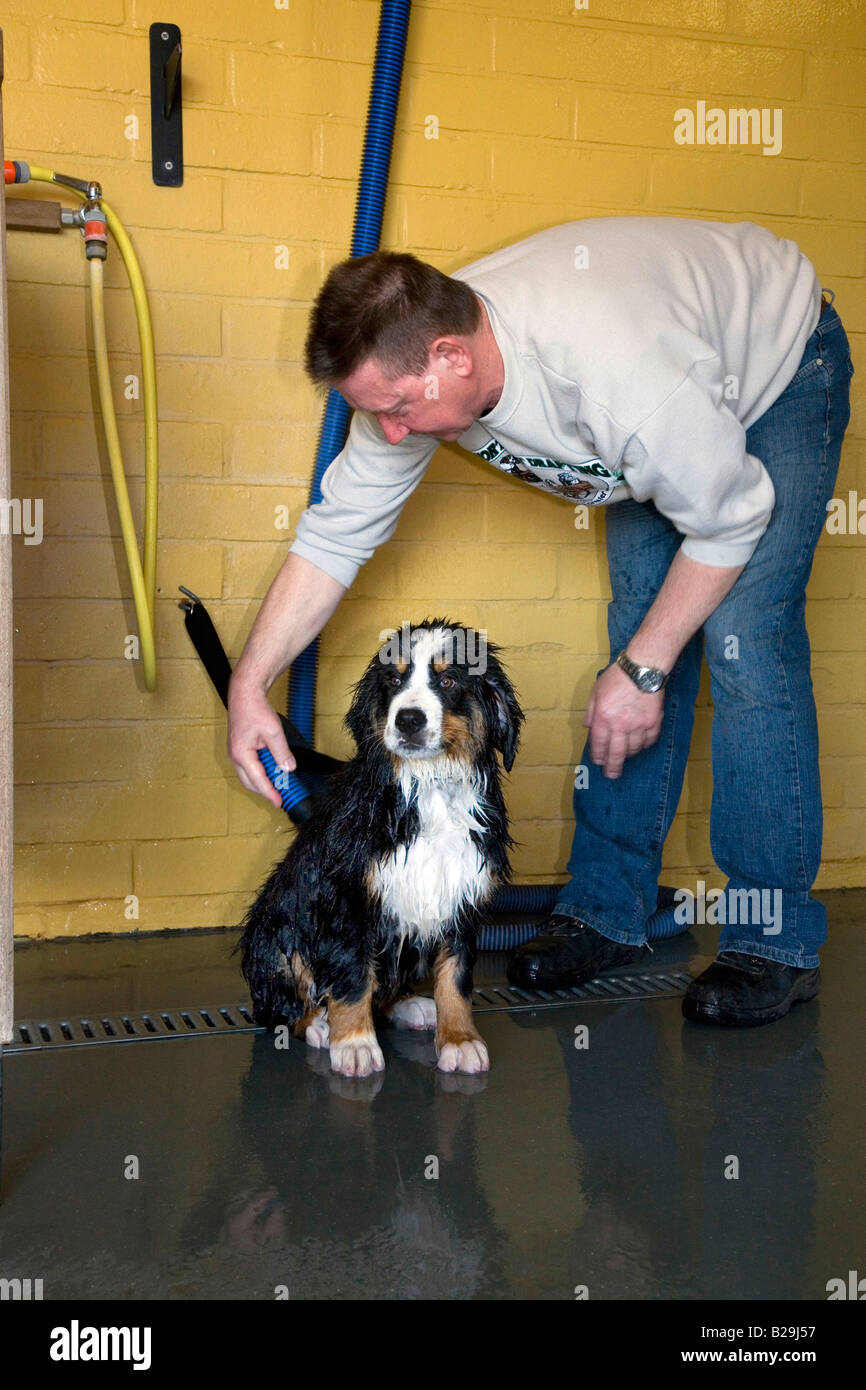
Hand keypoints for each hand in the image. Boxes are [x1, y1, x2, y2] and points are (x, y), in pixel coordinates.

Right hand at [227, 672, 295, 807]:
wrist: (245, 694)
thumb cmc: (255, 709)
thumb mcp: (273, 732)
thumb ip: (281, 752)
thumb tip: (288, 768)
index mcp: (242, 755)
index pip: (258, 780)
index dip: (269, 793)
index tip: (279, 802)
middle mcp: (235, 756)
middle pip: (250, 782)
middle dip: (265, 791)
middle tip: (280, 797)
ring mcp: (236, 753)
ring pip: (248, 775)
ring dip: (262, 781)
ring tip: (278, 785)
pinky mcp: (240, 748)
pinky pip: (249, 767)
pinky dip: (260, 772)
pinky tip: (272, 770)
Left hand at [584, 662, 664, 778]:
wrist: (643, 668)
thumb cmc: (617, 677)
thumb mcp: (596, 692)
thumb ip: (590, 711)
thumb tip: (587, 727)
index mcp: (603, 718)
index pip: (599, 744)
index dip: (598, 756)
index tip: (598, 762)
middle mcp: (620, 725)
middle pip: (616, 754)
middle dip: (613, 767)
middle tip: (612, 776)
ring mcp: (639, 726)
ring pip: (633, 749)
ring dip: (628, 754)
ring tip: (625, 756)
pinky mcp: (653, 722)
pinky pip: (649, 741)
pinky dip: (644, 745)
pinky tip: (641, 745)